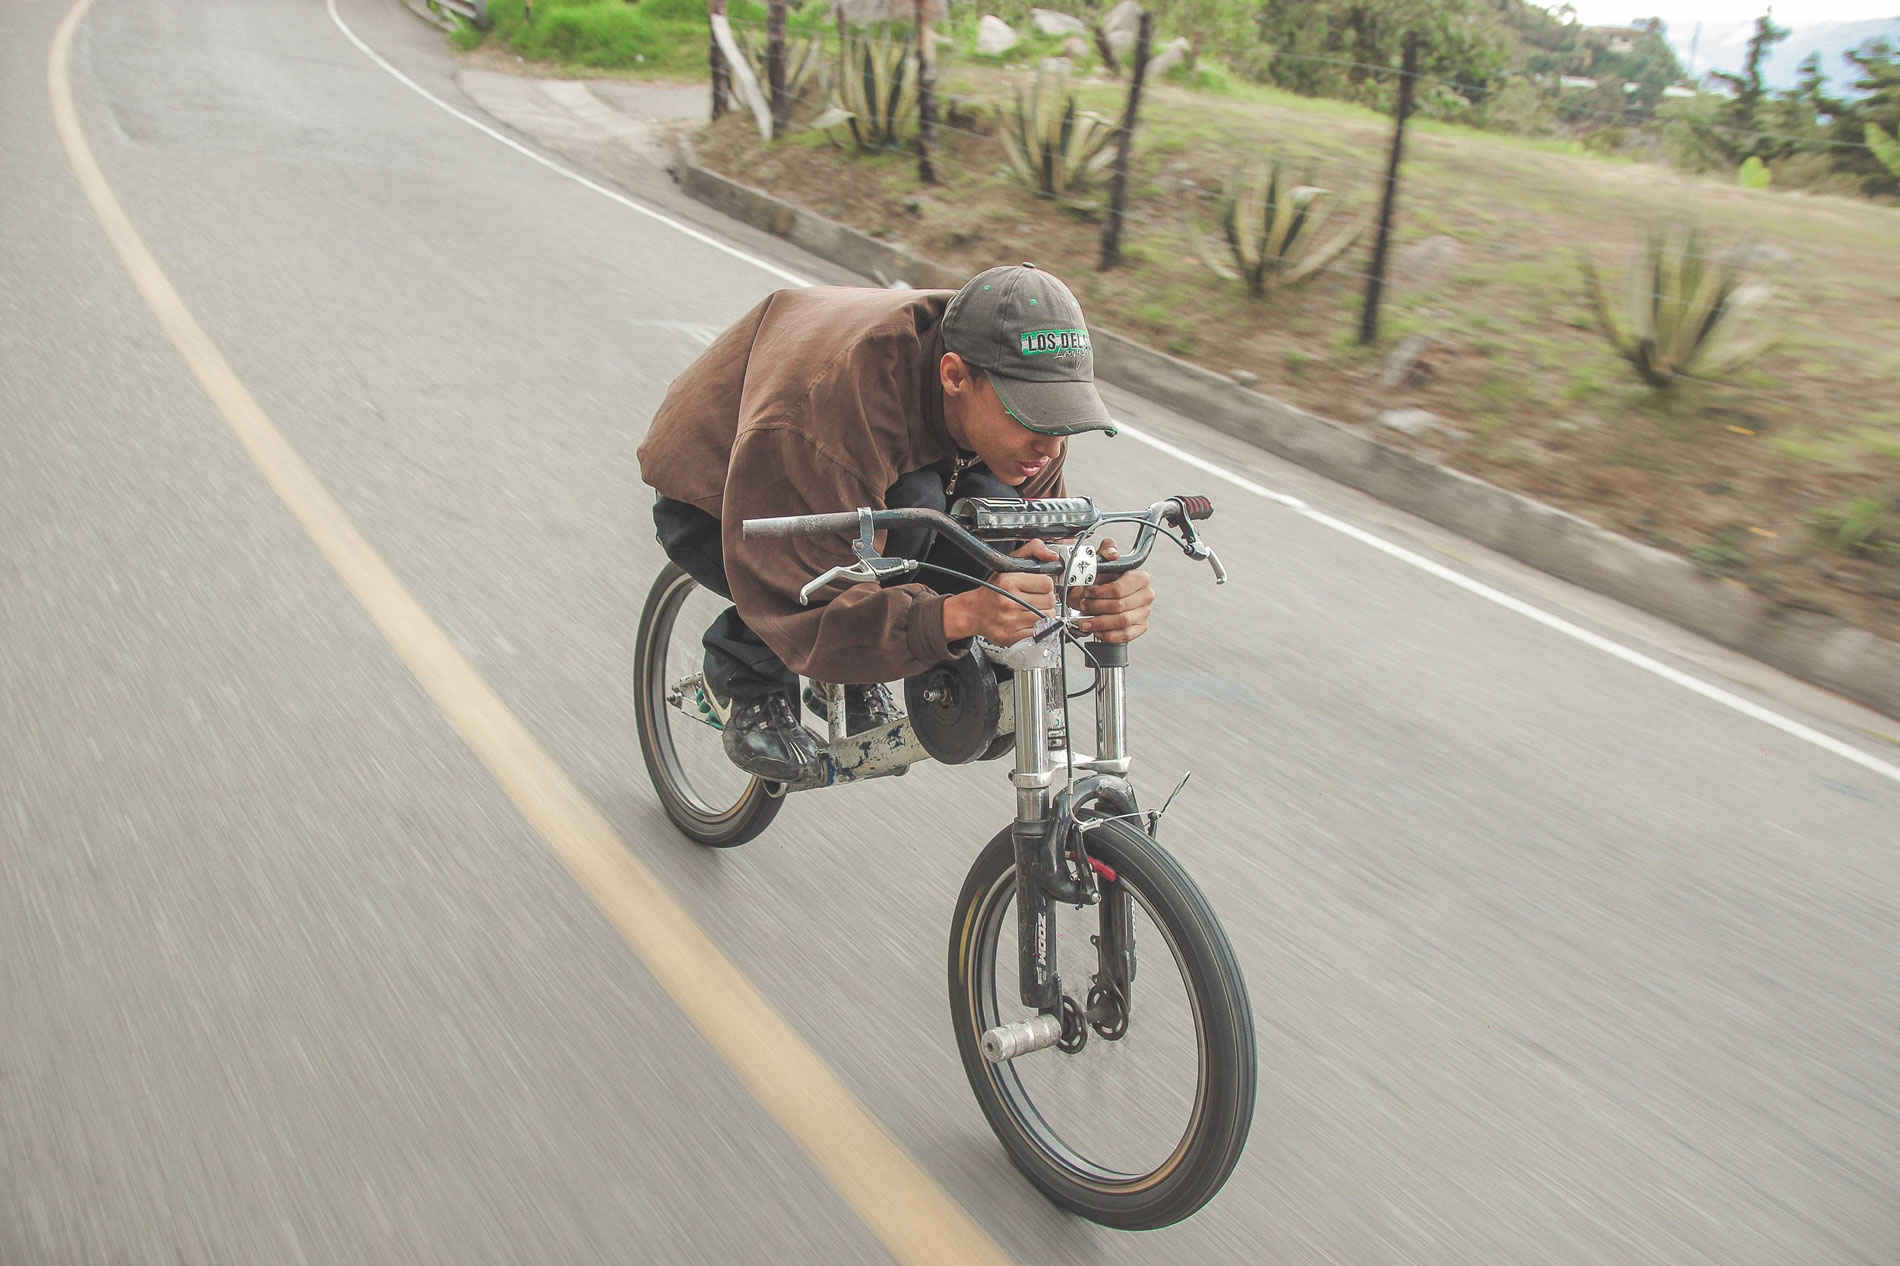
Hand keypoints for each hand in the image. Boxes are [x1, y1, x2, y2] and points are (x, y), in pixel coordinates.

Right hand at [942, 539, 1057, 644]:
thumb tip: (1052, 556)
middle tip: (1035, 599)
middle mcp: (1009, 601)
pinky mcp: (1011, 636)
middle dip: (1045, 599)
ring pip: (1047, 617)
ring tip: (1031, 610)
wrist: (972, 612)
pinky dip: (1036, 627)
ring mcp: (1010, 621)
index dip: (1045, 584)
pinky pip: (1038, 632)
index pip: (1047, 583)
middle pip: (1049, 601)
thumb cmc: (992, 589)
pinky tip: (1027, 621)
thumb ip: (1032, 550)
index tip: (1038, 586)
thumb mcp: (1008, 563)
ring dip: (1043, 614)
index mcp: (1009, 581)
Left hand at [1070, 539, 1153, 643]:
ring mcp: (1145, 612)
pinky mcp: (1141, 626)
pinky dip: (1109, 635)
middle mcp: (1146, 595)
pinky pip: (1125, 635)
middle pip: (1119, 607)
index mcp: (1141, 578)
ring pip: (1122, 622)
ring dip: (1100, 623)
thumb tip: (1112, 552)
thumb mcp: (1104, 561)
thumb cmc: (1106, 579)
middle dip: (1096, 608)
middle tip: (1084, 606)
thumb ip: (1107, 551)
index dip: (1100, 593)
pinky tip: (1098, 631)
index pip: (1119, 589)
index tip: (1088, 593)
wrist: (1106, 593)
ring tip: (1086, 621)